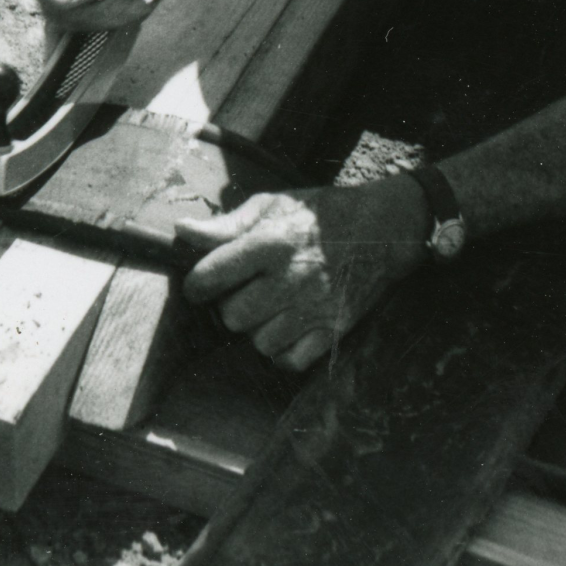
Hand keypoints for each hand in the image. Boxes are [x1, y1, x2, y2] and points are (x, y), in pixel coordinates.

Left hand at [175, 178, 430, 371]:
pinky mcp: (335, 330)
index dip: (197, 284)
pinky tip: (287, 328)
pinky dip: (284, 350)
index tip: (201, 284)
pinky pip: (291, 360)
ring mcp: (315, 308)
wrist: (383, 228)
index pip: (212, 275)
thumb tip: (182, 231)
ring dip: (258, 329)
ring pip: (260, 342)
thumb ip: (227, 224)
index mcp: (271, 242)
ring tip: (268, 309)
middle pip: (233, 316)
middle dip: (230, 306)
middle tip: (244, 293)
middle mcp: (291, 278)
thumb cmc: (320, 214)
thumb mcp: (273, 205)